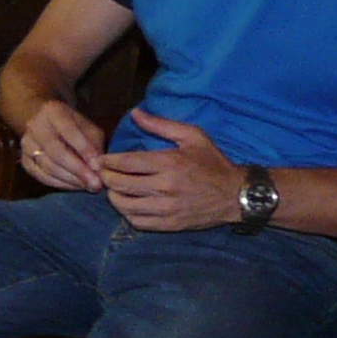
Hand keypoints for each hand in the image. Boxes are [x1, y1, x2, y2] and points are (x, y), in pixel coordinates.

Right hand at [13, 99, 108, 192]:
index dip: (84, 149)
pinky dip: (59, 184)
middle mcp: (35, 126)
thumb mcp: (87, 127)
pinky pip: (40, 176)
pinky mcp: (23, 159)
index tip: (98, 166)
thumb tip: (97, 167)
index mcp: (53, 112)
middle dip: (78, 170)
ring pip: (48, 166)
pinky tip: (73, 186)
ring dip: (70, 179)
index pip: (69, 131)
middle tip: (95, 184)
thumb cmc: (72, 125)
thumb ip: (93, 144)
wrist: (44, 122)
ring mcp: (26, 144)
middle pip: (56, 152)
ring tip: (88, 186)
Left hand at [98, 110, 246, 230]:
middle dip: (105, 177)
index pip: (125, 163)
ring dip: (113, 196)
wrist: (236, 194)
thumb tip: (135, 113)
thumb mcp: (192, 136)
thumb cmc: (213, 162)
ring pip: (124, 205)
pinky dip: (127, 212)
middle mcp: (165, 187)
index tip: (99, 160)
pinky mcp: (169, 224)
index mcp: (169, 163)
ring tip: (113, 188)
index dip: (107, 161)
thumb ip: (161, 125)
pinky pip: (137, 221)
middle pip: (120, 184)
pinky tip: (128, 203)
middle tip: (103, 173)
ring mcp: (166, 209)